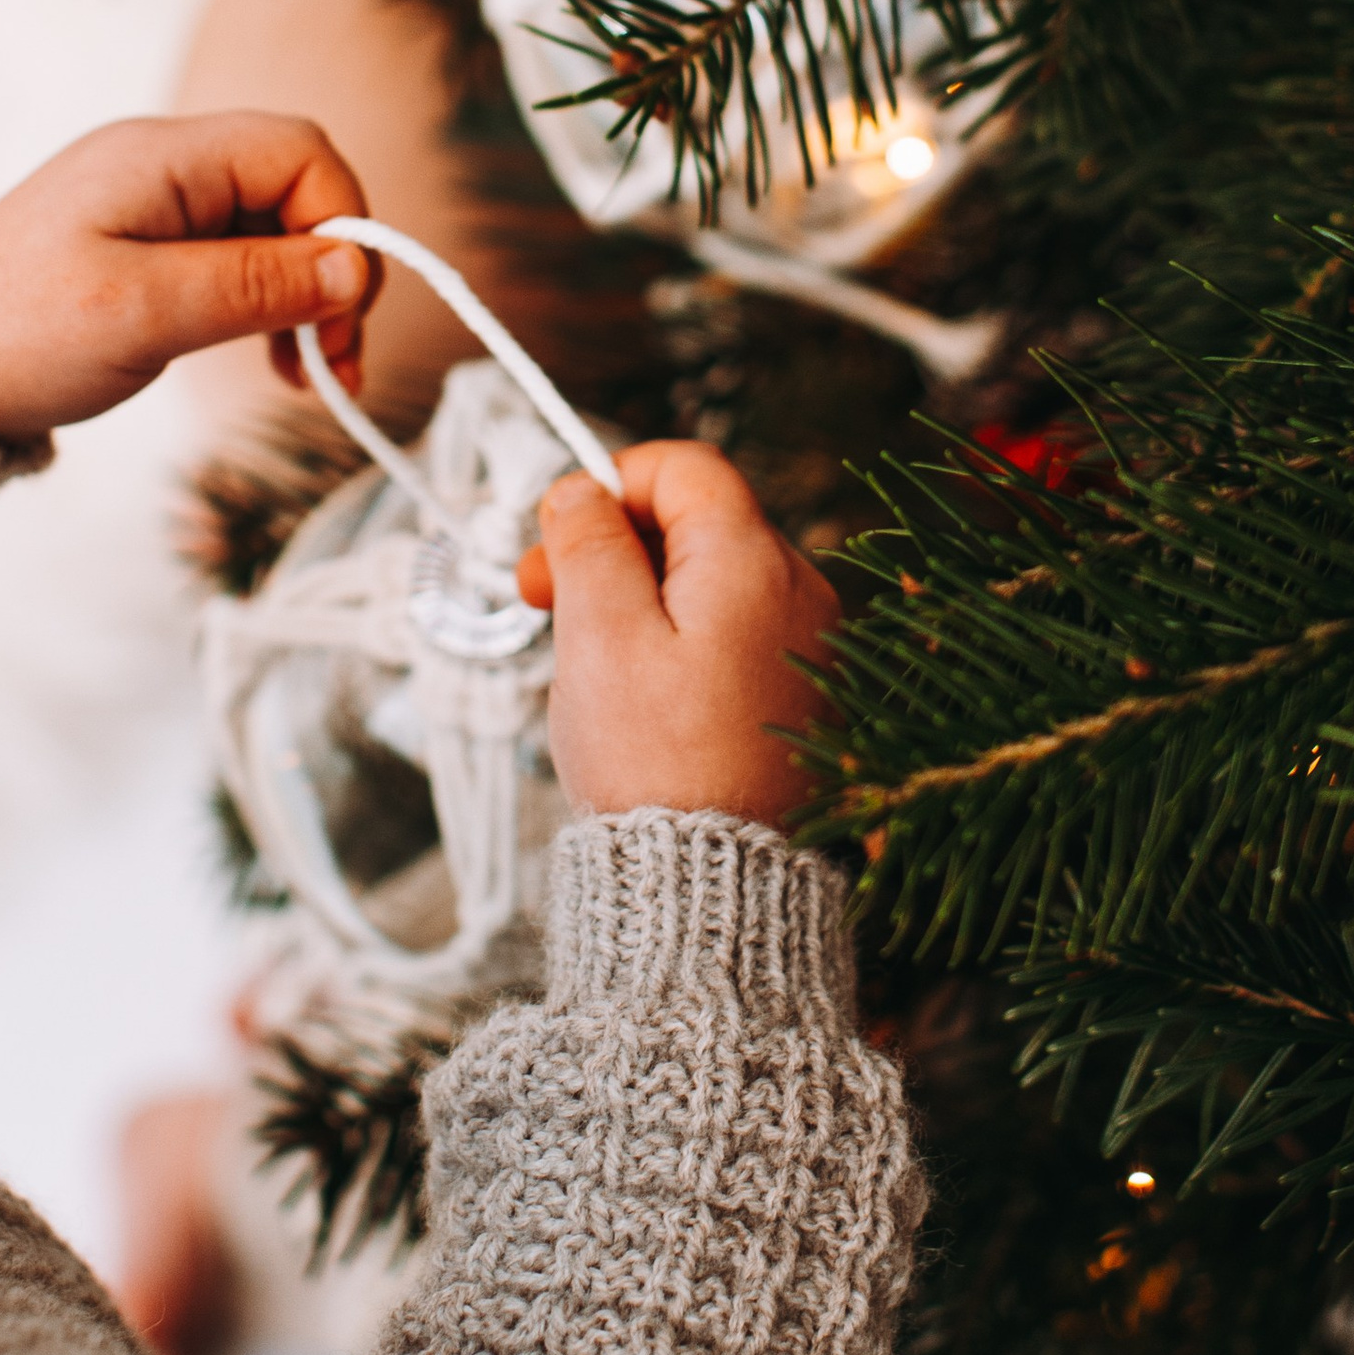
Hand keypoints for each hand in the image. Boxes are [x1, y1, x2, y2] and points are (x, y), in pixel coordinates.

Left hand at [0, 114, 380, 441]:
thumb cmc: (20, 333)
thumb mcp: (145, 312)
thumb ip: (255, 284)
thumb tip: (352, 268)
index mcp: (164, 157)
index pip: (300, 153)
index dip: (342, 222)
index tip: (341, 311)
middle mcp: (167, 165)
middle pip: (297, 189)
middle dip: (332, 270)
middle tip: (334, 359)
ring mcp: (159, 205)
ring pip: (275, 230)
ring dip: (307, 296)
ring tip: (310, 374)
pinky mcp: (152, 247)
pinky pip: (240, 260)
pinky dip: (269, 307)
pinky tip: (274, 360)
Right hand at [516, 441, 838, 828]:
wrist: (716, 887)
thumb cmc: (655, 762)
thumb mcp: (600, 636)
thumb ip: (590, 543)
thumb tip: (584, 488)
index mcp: (752, 561)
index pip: (685, 467)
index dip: (610, 483)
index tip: (554, 538)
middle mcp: (800, 591)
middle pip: (696, 524)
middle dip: (612, 549)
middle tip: (542, 604)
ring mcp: (810, 647)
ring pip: (709, 585)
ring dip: (639, 602)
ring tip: (587, 666)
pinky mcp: (804, 698)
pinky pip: (733, 638)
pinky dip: (678, 646)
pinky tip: (640, 701)